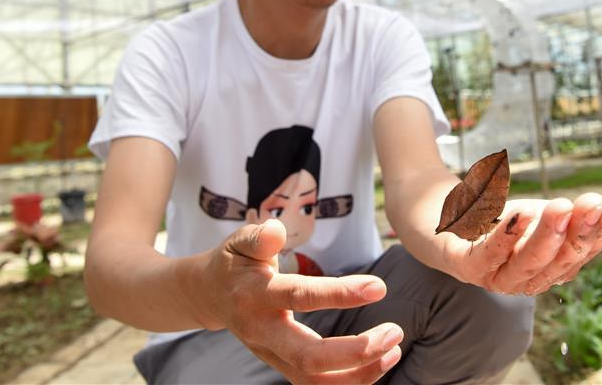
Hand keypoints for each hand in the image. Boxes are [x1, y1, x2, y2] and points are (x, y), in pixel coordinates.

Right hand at [191, 219, 402, 383]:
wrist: (207, 295)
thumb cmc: (234, 261)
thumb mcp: (239, 241)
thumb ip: (257, 236)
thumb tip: (275, 231)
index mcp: (255, 295)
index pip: (300, 297)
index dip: (339, 294)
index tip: (379, 287)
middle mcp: (262, 332)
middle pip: (308, 358)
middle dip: (355, 352)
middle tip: (394, 333)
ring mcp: (270, 354)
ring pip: (313, 382)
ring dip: (358, 374)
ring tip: (393, 351)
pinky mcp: (280, 364)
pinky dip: (350, 380)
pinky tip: (380, 362)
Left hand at [443, 193, 601, 295]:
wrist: (443, 216)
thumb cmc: (505, 224)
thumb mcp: (556, 219)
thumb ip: (601, 230)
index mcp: (551, 270)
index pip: (582, 252)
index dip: (599, 232)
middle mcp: (524, 280)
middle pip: (557, 260)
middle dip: (576, 233)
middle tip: (592, 201)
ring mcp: (492, 275)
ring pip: (524, 262)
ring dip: (544, 235)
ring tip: (559, 205)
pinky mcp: (462, 263)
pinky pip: (485, 255)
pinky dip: (501, 237)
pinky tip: (517, 213)